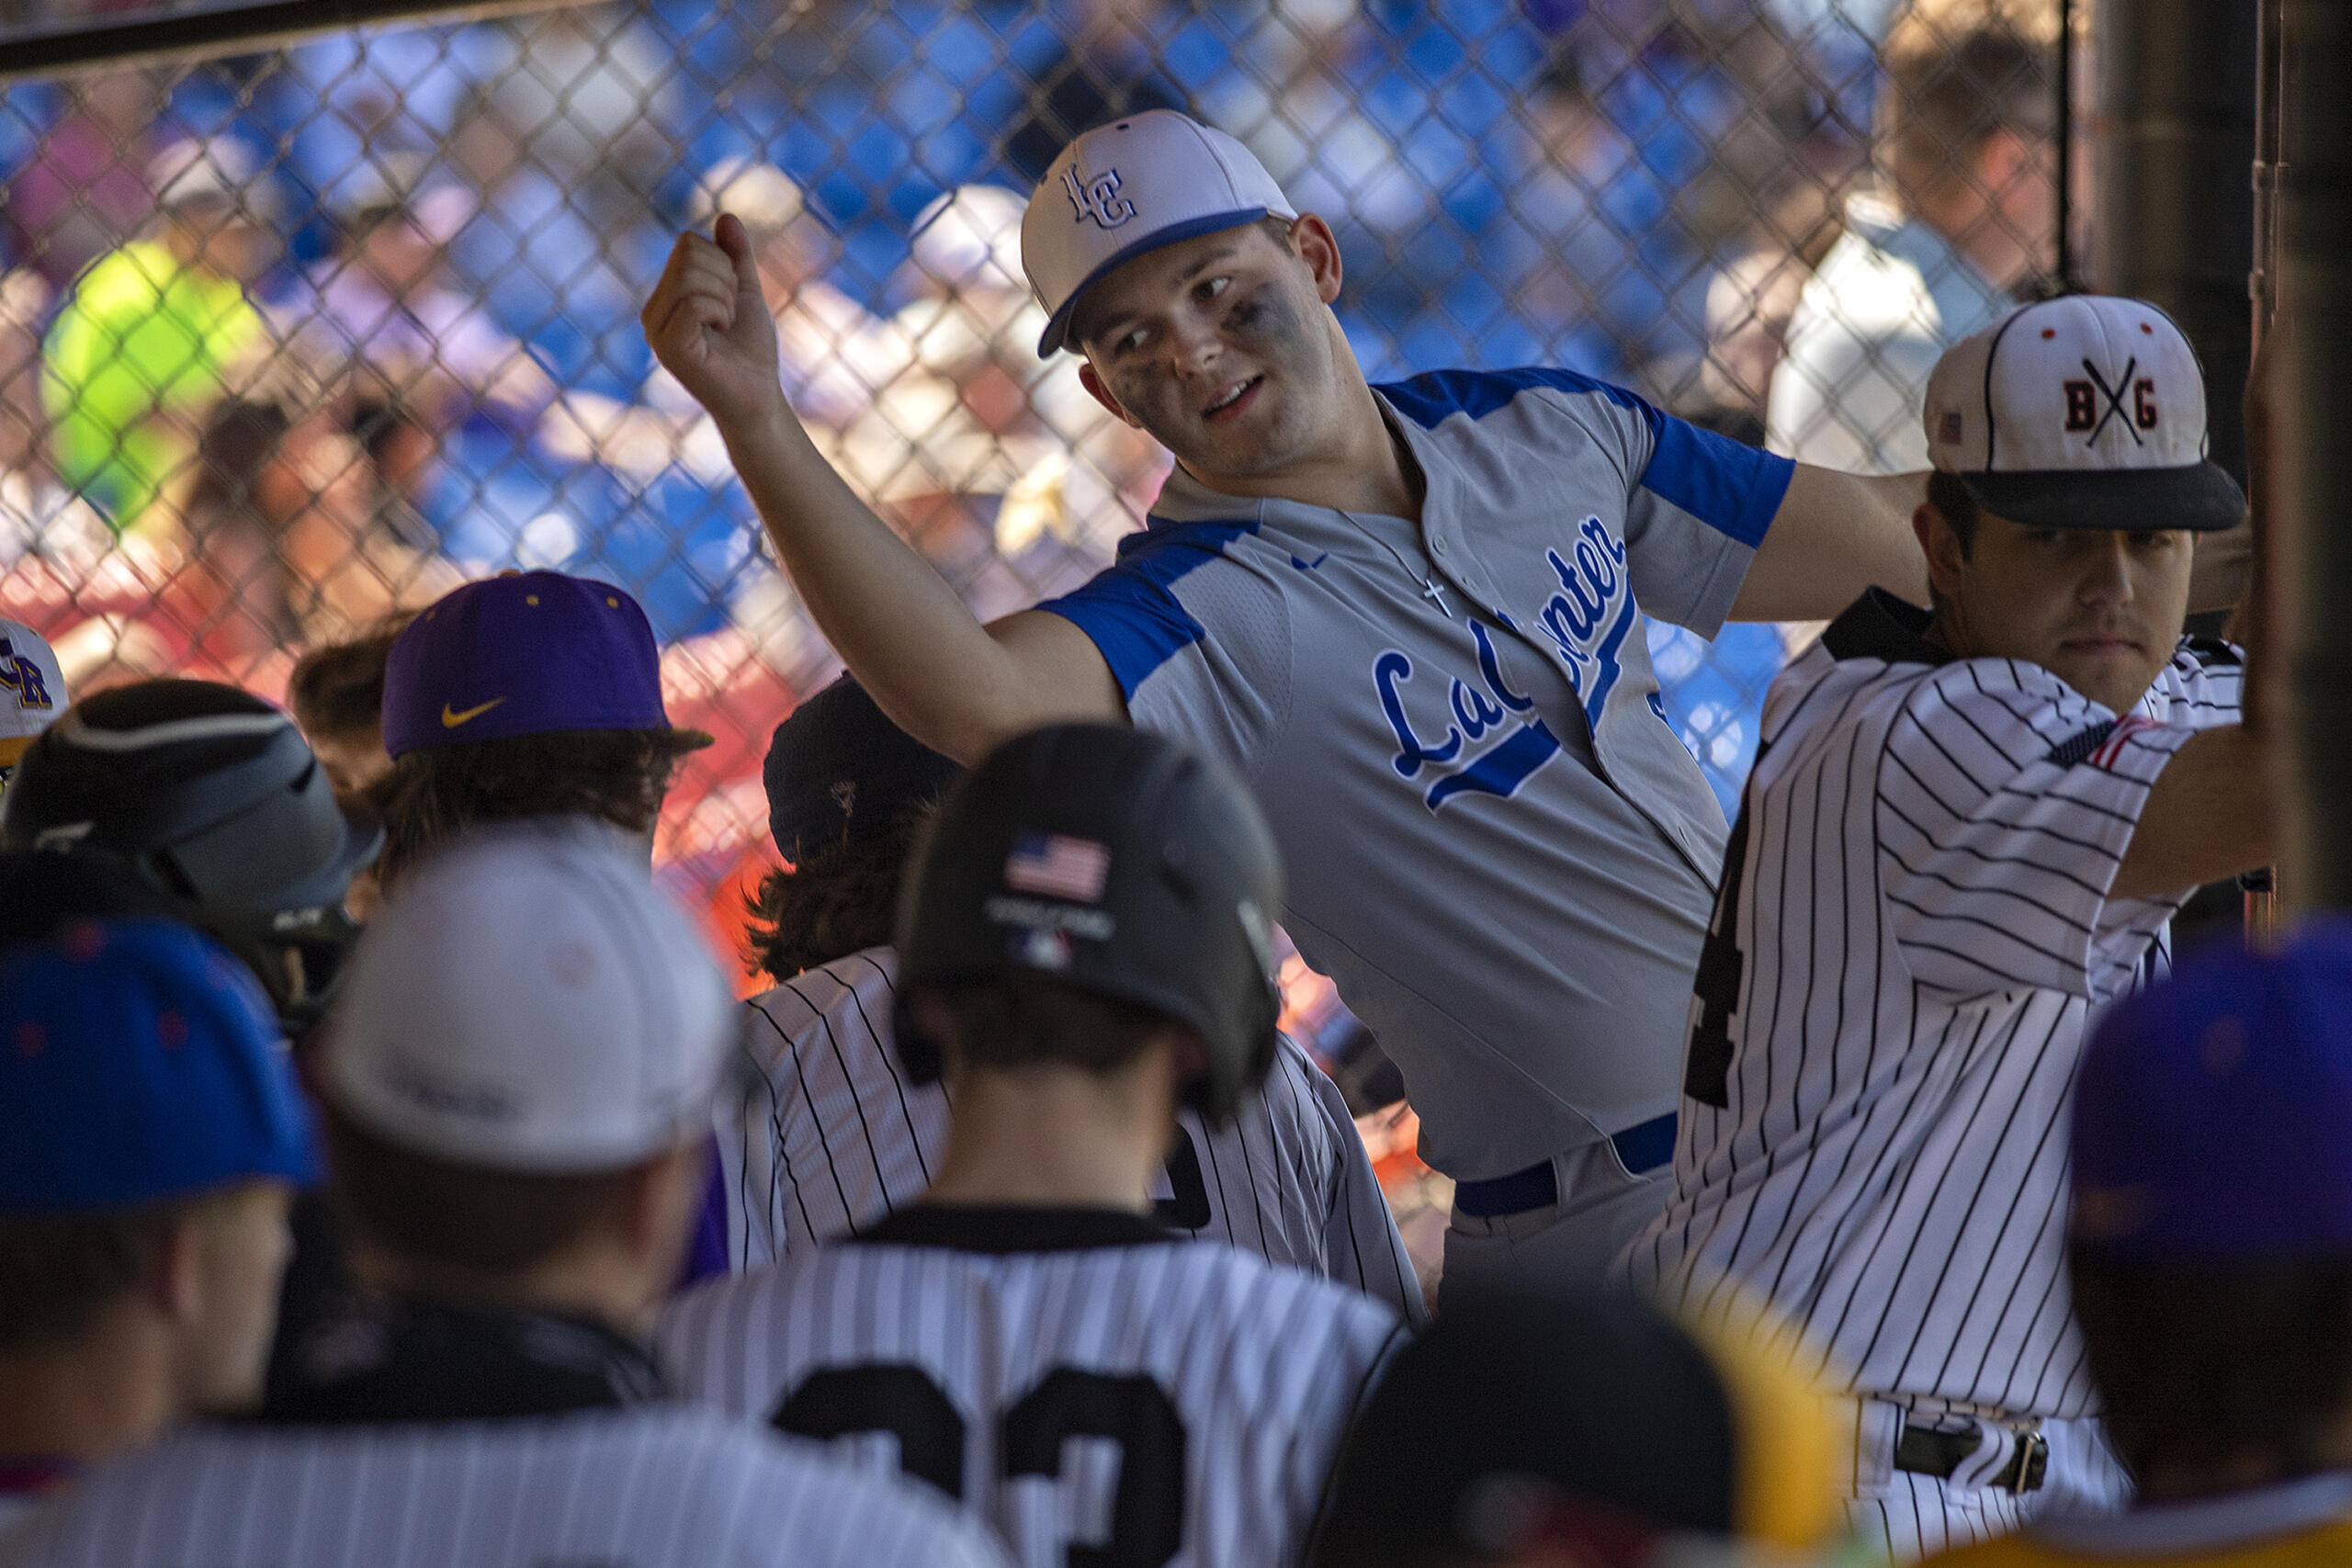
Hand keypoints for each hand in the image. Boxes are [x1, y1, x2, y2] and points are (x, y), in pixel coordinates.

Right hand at [642, 214, 789, 434]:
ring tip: (724, 327)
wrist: (759, 396)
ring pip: (691, 276)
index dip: (724, 265)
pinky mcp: (667, 348)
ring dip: (726, 299)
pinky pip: (695, 303)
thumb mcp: (746, 292)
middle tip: (729, 316)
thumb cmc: (751, 351)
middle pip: (689, 254)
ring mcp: (656, 330)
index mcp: (665, 295)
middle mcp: (652, 311)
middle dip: (726, 280)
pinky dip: (721, 314)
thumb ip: (736, 256)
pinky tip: (720, 337)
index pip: (689, 243)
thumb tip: (727, 216)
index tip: (731, 300)